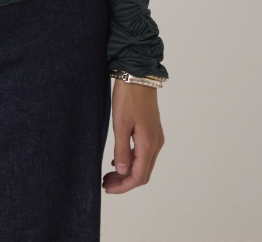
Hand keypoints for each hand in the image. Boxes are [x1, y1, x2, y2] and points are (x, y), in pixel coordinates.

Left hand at [102, 79, 164, 193]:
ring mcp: (155, 137)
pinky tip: (118, 160)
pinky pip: (143, 153)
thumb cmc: (128, 97)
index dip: (123, 186)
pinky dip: (132, 161)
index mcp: (149, 144)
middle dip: (125, 182)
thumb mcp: (120, 123)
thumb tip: (123, 172)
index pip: (138, 177)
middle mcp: (156, 144)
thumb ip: (122, 150)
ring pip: (143, 164)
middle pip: (142, 173)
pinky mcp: (151, 130)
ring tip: (109, 174)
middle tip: (106, 184)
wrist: (138, 74)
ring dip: (128, 172)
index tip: (107, 188)